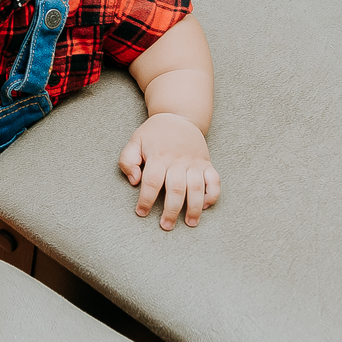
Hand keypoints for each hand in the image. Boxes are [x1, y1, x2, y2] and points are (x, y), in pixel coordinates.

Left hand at [119, 113, 219, 229]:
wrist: (178, 116)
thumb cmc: (154, 133)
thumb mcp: (135, 141)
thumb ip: (127, 160)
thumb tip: (134, 181)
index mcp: (158, 156)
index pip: (151, 182)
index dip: (145, 199)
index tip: (141, 213)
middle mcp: (177, 160)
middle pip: (176, 189)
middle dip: (171, 210)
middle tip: (166, 226)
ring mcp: (194, 162)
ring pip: (196, 188)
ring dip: (194, 208)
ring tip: (190, 223)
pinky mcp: (206, 163)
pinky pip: (214, 180)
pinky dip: (212, 194)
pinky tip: (205, 206)